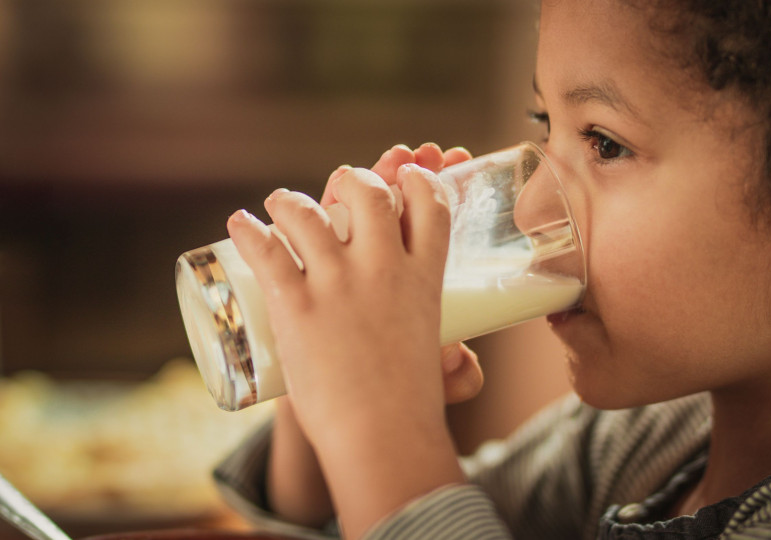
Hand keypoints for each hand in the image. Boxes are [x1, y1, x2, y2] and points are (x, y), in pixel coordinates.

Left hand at [227, 143, 475, 537]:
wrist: (381, 437)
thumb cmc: (411, 408)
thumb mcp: (439, 365)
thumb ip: (455, 362)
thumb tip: (462, 361)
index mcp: (425, 278)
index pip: (430, 205)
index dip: (417, 180)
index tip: (405, 176)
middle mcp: (385, 269)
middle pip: (370, 194)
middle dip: (354, 179)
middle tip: (339, 186)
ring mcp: (339, 284)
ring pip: (309, 214)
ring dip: (290, 201)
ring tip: (279, 203)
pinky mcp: (298, 305)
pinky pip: (266, 252)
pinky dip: (248, 231)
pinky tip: (238, 224)